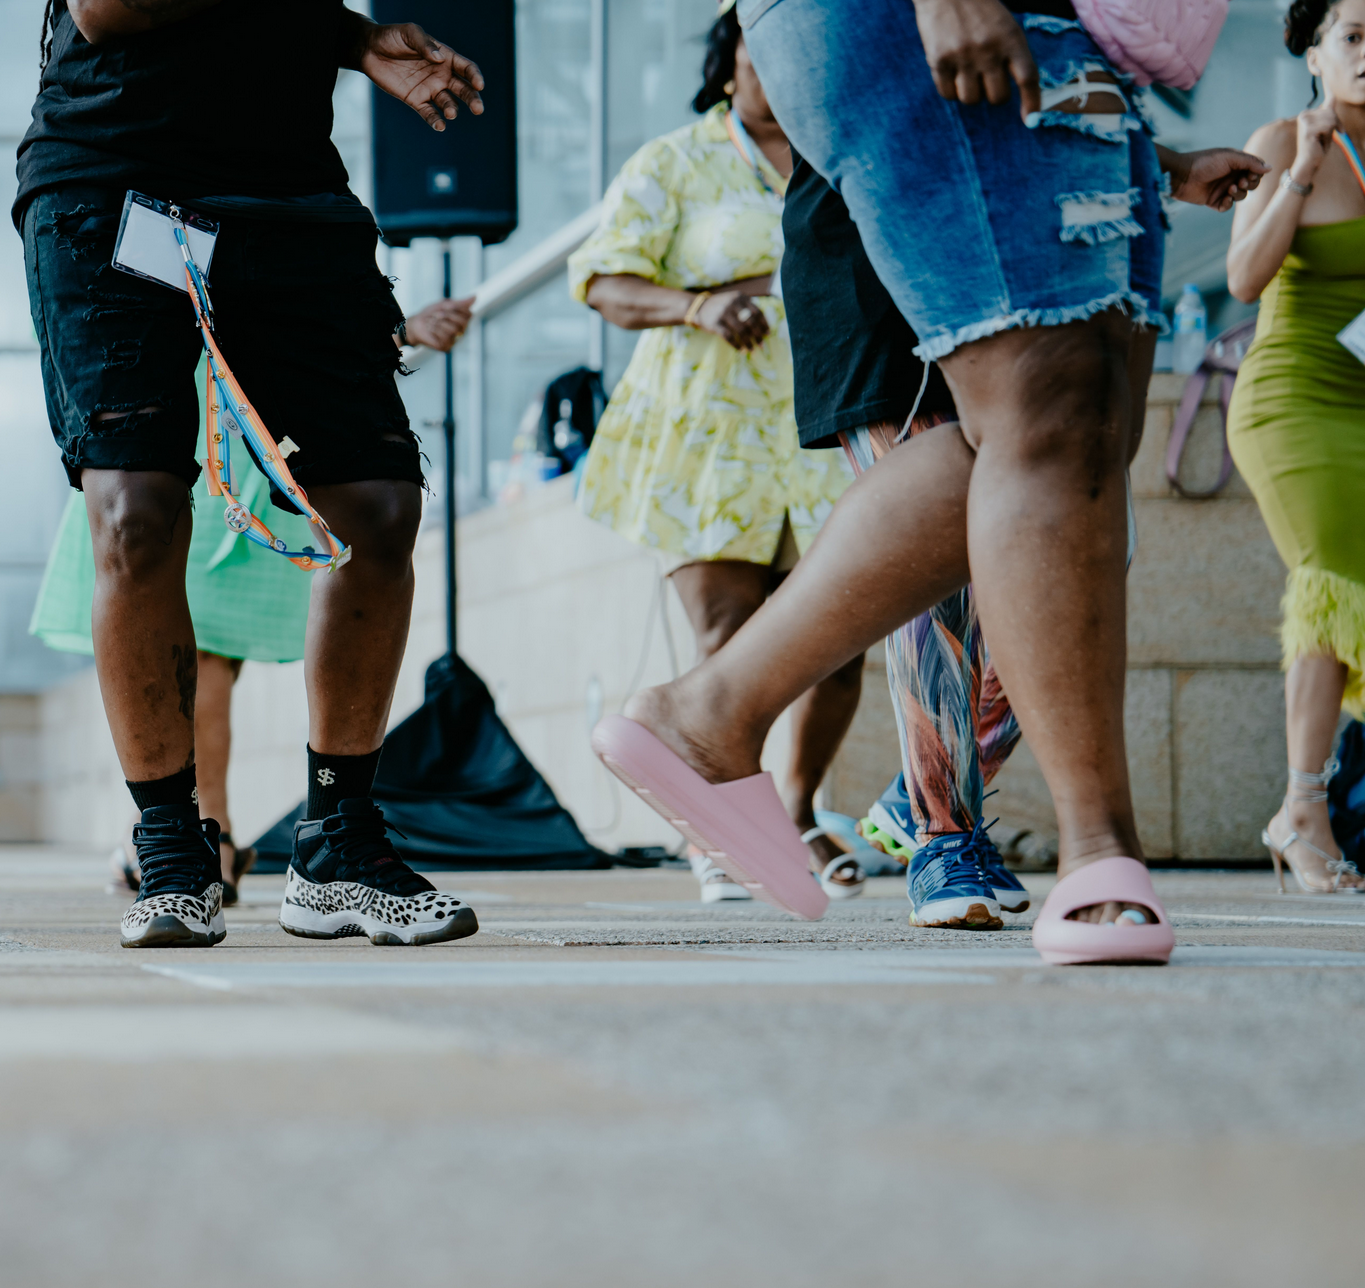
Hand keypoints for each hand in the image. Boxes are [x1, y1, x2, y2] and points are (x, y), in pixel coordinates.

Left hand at [360, 22, 483, 130]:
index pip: (466, 68)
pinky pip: (429, 114)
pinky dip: (435, 121)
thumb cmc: (392, 37)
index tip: (478, 85)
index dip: (474, 76)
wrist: (370, 50)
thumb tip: (439, 58)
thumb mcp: (409, 33)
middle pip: (463, 90)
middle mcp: (441, 75)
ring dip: (452, 109)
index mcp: (444, 57)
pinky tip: (440, 126)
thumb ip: (425, 44)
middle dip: (472, 99)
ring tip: (451, 113)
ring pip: (448, 104)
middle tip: (478, 109)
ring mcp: (429, 89)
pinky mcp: (416, 101)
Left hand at [402, 297, 474, 350]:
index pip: (469, 314)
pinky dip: (434, 331)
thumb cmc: (431, 313)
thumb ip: (460, 303)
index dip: (456, 309)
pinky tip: (430, 330)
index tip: (446, 307)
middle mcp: (461, 332)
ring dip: (439, 323)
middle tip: (436, 315)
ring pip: (453, 330)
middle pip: (462, 323)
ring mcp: (454, 340)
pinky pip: (444, 338)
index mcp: (463, 321)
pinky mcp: (446, 347)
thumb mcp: (445, 305)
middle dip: (447, 316)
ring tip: (431, 322)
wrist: (416, 324)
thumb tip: (476, 296)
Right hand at [695, 291, 768, 350]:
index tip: (768, 334)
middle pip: (751, 322)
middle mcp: (733, 303)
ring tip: (753, 350)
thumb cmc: (722, 306)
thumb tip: (763, 328)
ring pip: (741, 331)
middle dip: (758, 335)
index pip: (757, 312)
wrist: (699, 307)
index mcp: (741, 297)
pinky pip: (729, 337)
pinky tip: (742, 351)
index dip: (764, 324)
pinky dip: (737, 345)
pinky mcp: (715, 323)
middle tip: (762, 345)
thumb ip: (747, 309)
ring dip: (748, 342)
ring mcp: (723, 313)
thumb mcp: (735, 301)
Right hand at [913, 0, 1039, 121]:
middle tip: (986, 81)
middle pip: (998, 97)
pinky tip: (950, 73)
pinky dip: (950, 90)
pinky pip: (948, 94)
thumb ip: (1011, 55)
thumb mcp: (1004, 26)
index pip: (1028, 77)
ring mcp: (963, 56)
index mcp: (1011, 37)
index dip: (1032, 102)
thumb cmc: (978, 10)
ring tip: (966, 73)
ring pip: (971, 99)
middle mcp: (989, 49)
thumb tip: (1017, 94)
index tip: (1030, 119)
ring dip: (970, 92)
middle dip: (993, 95)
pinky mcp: (939, 60)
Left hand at [1166, 148, 1269, 211]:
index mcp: (1236, 164)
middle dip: (1249, 184)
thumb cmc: (1205, 162)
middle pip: (1251, 184)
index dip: (1256, 174)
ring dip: (1238, 194)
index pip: (1256, 171)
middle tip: (1240, 182)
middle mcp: (1231, 176)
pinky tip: (1224, 199)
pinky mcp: (1213, 201)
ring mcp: (1222, 189)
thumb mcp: (1230, 158)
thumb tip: (1270, 168)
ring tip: (1229, 189)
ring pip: (1240, 196)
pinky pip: (1226, 207)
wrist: (1181, 176)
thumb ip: (1250, 162)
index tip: (1251, 174)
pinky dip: (1228, 204)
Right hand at [1291, 98, 1338, 186]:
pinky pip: (1327, 125)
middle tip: (1332, 134)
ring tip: (1322, 139)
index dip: (1335, 115)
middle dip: (1335, 123)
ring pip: (1330, 118)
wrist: (1308, 162)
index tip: (1331, 124)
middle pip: (1330, 111)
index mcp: (1306, 113)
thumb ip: (1328, 110)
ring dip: (1331, 130)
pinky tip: (1319, 141)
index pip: (1329, 103)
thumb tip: (1333, 94)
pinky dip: (1328, 134)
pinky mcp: (1307, 130)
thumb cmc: (1317, 145)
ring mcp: (1304, 122)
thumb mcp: (1326, 125)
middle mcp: (1303, 115)